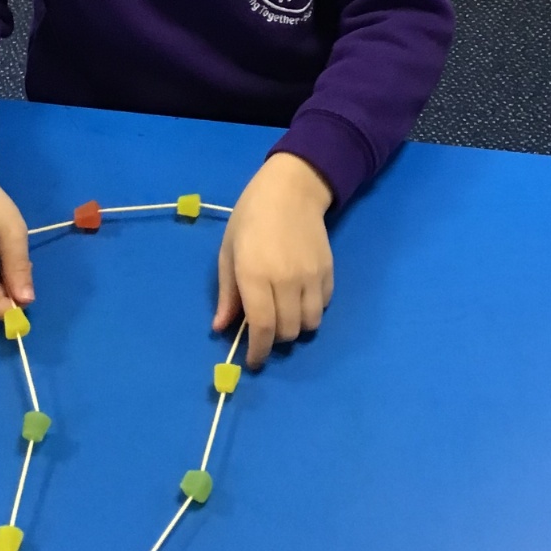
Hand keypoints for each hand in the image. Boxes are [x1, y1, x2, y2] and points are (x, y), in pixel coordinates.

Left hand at [214, 152, 333, 367]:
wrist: (290, 190)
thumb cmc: (250, 218)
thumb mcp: (228, 252)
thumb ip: (227, 293)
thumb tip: (221, 328)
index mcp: (255, 275)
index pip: (262, 328)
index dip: (258, 352)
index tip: (253, 361)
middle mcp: (286, 280)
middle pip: (287, 331)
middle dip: (274, 339)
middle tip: (264, 329)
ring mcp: (311, 276)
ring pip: (310, 324)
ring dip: (295, 327)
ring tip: (284, 315)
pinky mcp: (329, 271)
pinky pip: (323, 306)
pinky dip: (311, 311)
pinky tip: (299, 297)